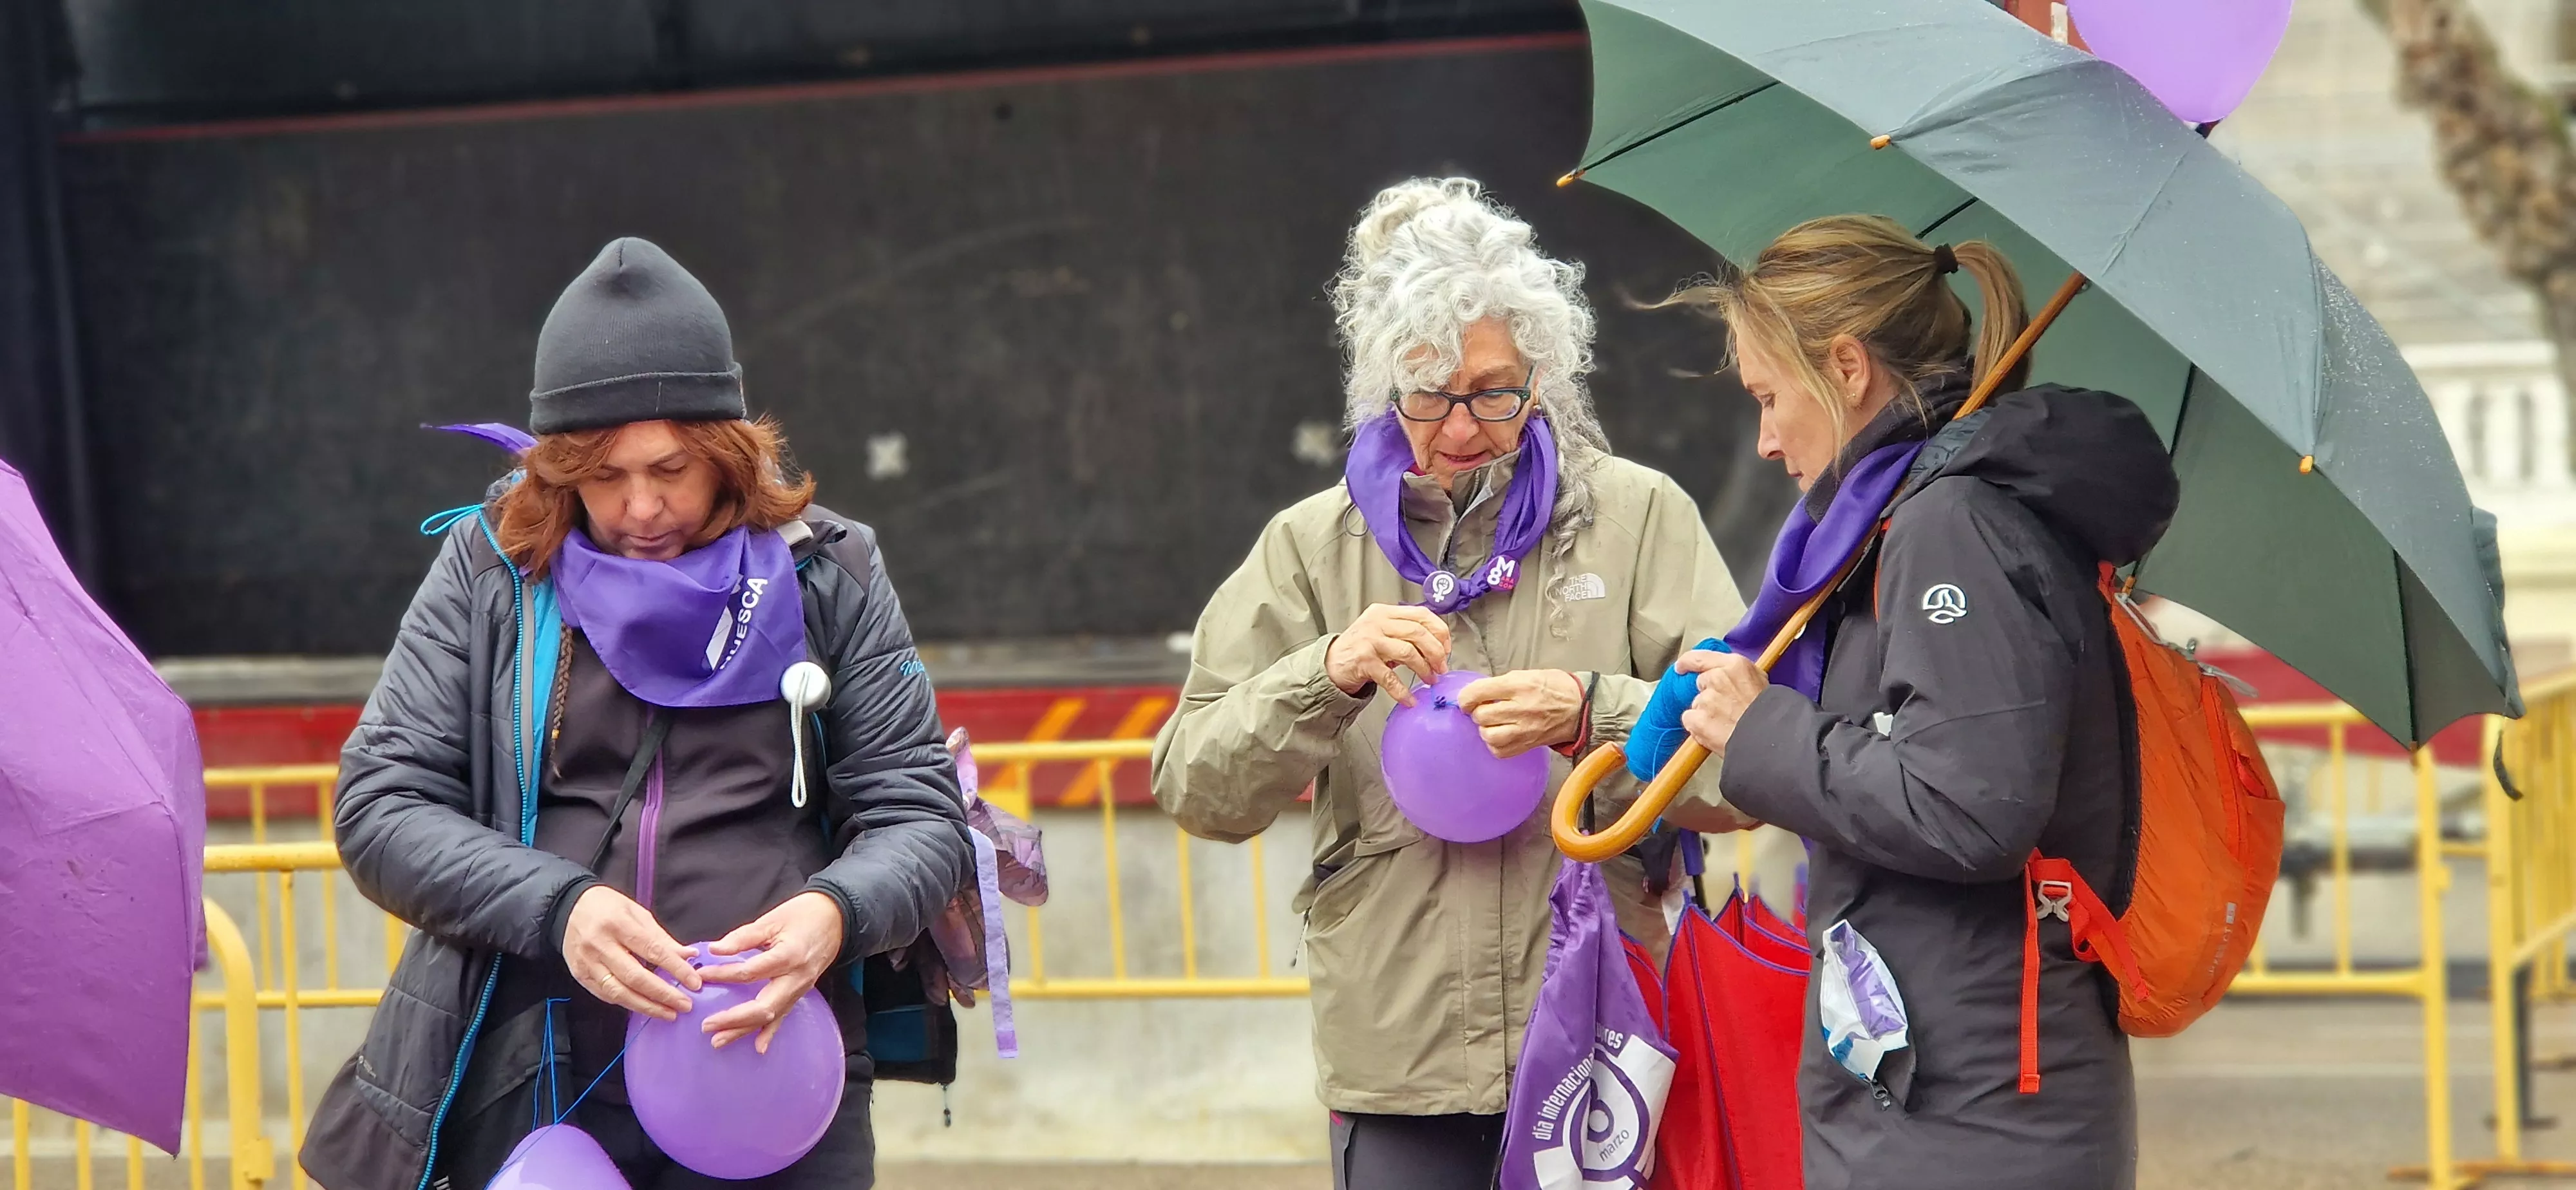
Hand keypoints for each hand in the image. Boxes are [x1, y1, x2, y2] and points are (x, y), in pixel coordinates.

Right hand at [562, 885, 699, 1020]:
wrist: (568, 908)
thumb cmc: (608, 907)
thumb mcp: (637, 913)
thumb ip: (662, 937)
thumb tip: (689, 955)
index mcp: (618, 924)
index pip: (652, 951)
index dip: (675, 969)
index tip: (694, 983)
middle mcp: (600, 945)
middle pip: (635, 977)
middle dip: (663, 994)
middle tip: (685, 1004)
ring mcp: (587, 963)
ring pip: (619, 992)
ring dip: (646, 1006)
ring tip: (668, 1013)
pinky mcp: (580, 975)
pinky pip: (605, 995)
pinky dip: (627, 1003)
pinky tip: (644, 1006)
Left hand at [700, 891, 845, 1052]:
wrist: (835, 919)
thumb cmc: (803, 914)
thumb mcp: (772, 919)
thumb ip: (743, 937)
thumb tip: (715, 950)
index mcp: (788, 956)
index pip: (749, 972)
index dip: (722, 975)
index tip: (701, 976)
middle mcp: (795, 978)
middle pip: (762, 1006)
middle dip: (733, 1019)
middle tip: (706, 1025)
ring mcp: (800, 988)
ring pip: (771, 1016)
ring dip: (744, 1030)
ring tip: (719, 1040)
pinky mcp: (801, 992)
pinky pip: (785, 1015)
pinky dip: (770, 1032)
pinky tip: (758, 1047)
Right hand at [1324, 604, 1451, 703]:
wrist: (1331, 663)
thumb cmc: (1359, 648)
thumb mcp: (1381, 630)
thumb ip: (1404, 631)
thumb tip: (1437, 645)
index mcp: (1385, 612)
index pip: (1421, 614)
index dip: (1440, 631)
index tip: (1446, 647)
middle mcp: (1377, 623)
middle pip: (1418, 632)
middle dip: (1436, 652)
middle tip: (1441, 667)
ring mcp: (1369, 641)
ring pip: (1408, 652)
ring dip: (1424, 669)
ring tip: (1430, 679)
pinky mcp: (1364, 662)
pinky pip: (1390, 678)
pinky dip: (1403, 691)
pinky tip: (1410, 699)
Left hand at [1456, 669, 1583, 757]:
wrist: (1580, 707)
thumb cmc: (1554, 688)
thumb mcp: (1527, 674)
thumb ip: (1502, 684)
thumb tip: (1478, 693)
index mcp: (1519, 686)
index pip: (1478, 692)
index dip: (1465, 697)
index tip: (1466, 700)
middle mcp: (1520, 708)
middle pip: (1481, 715)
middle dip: (1477, 712)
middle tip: (1484, 709)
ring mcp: (1525, 730)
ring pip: (1489, 735)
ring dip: (1485, 729)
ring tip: (1492, 723)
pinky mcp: (1528, 745)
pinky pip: (1500, 751)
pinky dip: (1495, 744)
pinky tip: (1501, 735)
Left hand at [1678, 650, 1769, 756]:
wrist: (1770, 738)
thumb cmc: (1770, 712)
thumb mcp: (1761, 681)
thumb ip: (1740, 674)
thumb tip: (1729, 673)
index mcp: (1735, 665)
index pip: (1701, 658)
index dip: (1687, 662)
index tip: (1682, 667)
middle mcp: (1717, 678)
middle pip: (1701, 683)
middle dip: (1709, 694)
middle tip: (1726, 708)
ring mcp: (1706, 699)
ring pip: (1697, 703)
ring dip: (1706, 713)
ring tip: (1726, 723)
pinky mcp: (1698, 719)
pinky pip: (1690, 720)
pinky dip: (1698, 727)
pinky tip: (1715, 731)